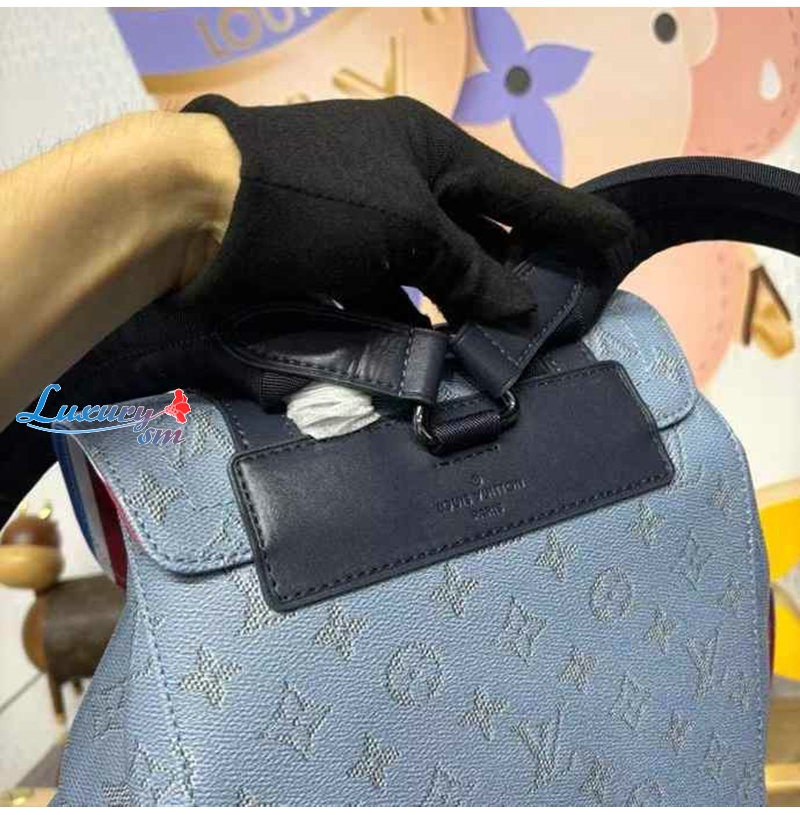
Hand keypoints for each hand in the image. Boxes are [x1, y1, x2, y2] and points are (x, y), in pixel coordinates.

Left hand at [182, 94, 630, 323]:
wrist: (198, 210)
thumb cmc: (317, 201)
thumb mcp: (407, 229)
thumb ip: (467, 269)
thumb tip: (518, 306)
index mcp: (431, 150)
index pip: (520, 189)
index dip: (571, 219)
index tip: (618, 241)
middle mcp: (404, 180)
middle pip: (477, 234)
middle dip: (512, 276)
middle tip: (552, 316)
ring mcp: (365, 222)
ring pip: (431, 271)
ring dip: (458, 309)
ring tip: (494, 349)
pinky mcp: (331, 260)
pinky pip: (387, 294)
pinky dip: (408, 322)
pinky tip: (430, 353)